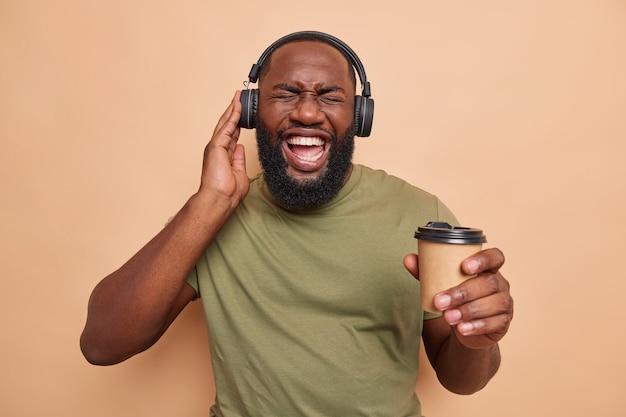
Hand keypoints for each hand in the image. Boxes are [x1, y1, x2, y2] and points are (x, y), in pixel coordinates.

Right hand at [198, 91, 248, 206]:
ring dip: (232, 109)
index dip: (237, 123)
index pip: (232, 135)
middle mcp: (218, 148)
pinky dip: (233, 114)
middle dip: (233, 111)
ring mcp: (215, 146)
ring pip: (225, 122)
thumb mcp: (239, 172)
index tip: (243, 114)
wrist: (220, 198)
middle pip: (227, 125)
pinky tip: (238, 105)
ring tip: (238, 96)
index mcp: (223, 155)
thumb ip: (239, 159)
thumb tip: (240, 147)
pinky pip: (227, 126)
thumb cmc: (228, 192)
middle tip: (238, 98)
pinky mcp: (216, 145)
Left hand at [404, 248, 512, 349]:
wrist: (463, 328)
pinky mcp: (503, 323)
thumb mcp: (441, 284)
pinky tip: (462, 329)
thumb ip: (426, 271)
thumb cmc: (454, 298)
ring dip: (468, 311)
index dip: (483, 260)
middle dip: (463, 292)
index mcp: (488, 268)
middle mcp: (500, 284)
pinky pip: (495, 323)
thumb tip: (408, 259)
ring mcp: (505, 303)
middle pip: (489, 283)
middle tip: (440, 302)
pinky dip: (477, 326)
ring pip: (493, 304)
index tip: (464, 267)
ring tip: (447, 317)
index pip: (495, 257)